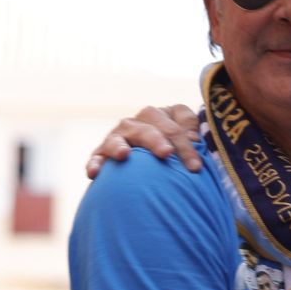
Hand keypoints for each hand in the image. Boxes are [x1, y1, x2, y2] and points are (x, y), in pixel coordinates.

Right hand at [86, 105, 200, 177]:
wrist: (152, 168)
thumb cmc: (180, 154)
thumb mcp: (191, 141)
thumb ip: (195, 136)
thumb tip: (194, 139)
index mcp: (163, 116)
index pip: (177, 120)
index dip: (187, 141)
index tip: (196, 167)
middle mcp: (139, 122)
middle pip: (148, 126)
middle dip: (158, 140)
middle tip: (167, 154)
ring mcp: (119, 136)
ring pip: (118, 136)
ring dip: (120, 145)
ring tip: (124, 154)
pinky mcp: (102, 152)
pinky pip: (97, 157)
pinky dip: (95, 163)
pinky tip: (95, 173)